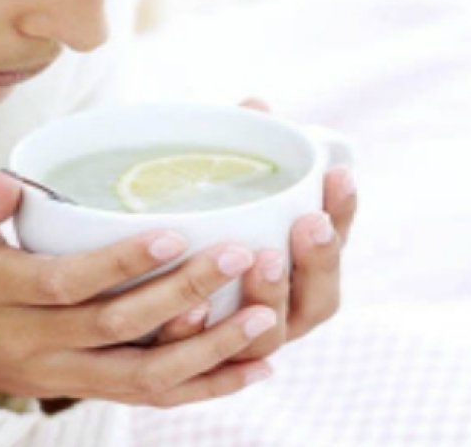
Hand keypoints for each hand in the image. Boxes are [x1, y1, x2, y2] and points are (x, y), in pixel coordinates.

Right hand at [0, 173, 277, 406]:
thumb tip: (7, 183)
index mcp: (0, 293)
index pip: (66, 283)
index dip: (121, 263)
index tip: (176, 233)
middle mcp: (34, 342)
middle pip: (116, 327)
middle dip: (182, 294)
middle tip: (240, 255)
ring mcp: (61, 374)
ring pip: (142, 375)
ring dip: (206, 350)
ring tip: (263, 316)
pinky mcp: (82, 389)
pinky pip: (147, 397)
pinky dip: (203, 387)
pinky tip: (253, 367)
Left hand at [156, 98, 357, 359]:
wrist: (126, 293)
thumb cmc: (191, 230)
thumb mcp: (212, 190)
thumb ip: (238, 151)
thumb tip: (256, 104)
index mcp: (295, 273)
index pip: (333, 246)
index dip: (344, 213)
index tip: (338, 174)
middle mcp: (278, 315)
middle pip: (316, 301)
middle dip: (319, 260)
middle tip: (306, 222)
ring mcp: (241, 346)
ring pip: (269, 337)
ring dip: (271, 300)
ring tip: (262, 258)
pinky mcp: (198, 366)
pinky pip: (210, 364)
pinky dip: (207, 337)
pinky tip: (197, 309)